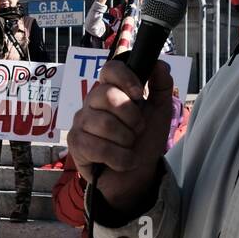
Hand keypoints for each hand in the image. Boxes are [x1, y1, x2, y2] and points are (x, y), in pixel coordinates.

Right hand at [67, 59, 173, 216]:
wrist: (137, 174)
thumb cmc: (144, 140)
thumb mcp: (159, 112)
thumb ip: (162, 87)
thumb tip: (159, 64)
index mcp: (111, 89)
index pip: (110, 69)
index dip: (125, 78)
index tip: (139, 94)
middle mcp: (92, 102)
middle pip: (107, 96)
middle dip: (131, 117)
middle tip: (137, 129)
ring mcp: (81, 123)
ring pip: (104, 124)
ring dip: (126, 141)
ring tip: (128, 146)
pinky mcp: (76, 144)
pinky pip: (98, 147)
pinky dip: (119, 158)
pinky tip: (122, 161)